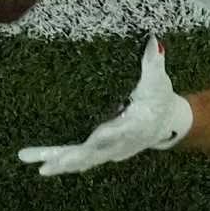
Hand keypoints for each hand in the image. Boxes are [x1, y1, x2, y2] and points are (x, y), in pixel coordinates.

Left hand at [19, 36, 192, 175]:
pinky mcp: (105, 152)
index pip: (123, 129)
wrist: (167, 122)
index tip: (100, 134)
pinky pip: (83, 160)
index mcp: (136, 124)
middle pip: (97, 152)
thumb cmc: (159, 98)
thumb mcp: (158, 80)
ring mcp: (112, 150)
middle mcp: (122, 142)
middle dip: (76, 157)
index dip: (112, 133)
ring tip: (42, 168)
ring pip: (86, 159)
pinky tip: (45, 166)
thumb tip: (154, 42)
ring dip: (64, 163)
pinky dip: (66, 164)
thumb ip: (153, 63)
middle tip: (55, 163)